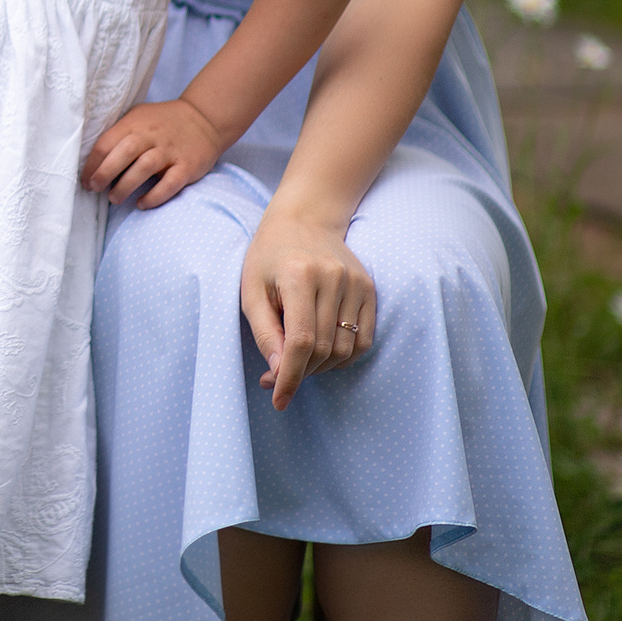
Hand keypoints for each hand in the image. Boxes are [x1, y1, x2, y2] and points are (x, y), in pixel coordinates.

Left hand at [82, 98, 224, 207]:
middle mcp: (152, 135)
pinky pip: (170, 183)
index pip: (107, 142)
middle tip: (95, 188)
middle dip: (105, 172)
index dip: (92, 163)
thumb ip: (119, 133)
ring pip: (145, 168)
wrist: (204, 119)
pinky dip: (154, 196)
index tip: (85, 179)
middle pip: (124, 152)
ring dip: (126, 185)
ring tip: (114, 199)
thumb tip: (93, 159)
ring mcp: (170, 151)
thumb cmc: (162, 122)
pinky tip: (142, 204)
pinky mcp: (187, 166)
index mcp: (135, 123)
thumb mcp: (138, 117)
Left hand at [239, 209, 375, 408]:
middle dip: (299, 373)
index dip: (290, 376)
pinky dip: (344, 356)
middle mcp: (333, 279)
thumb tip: (277, 373)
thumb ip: (264, 331)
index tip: (278, 400)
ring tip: (296, 361)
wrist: (304, 220)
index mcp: (299, 276)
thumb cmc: (268, 256)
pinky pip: (364, 340)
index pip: (302, 341)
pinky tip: (322, 353)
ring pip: (345, 350)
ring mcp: (356, 284)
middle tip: (275, 378)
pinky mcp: (370, 290)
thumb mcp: (251, 290)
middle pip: (324, 349)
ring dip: (320, 368)